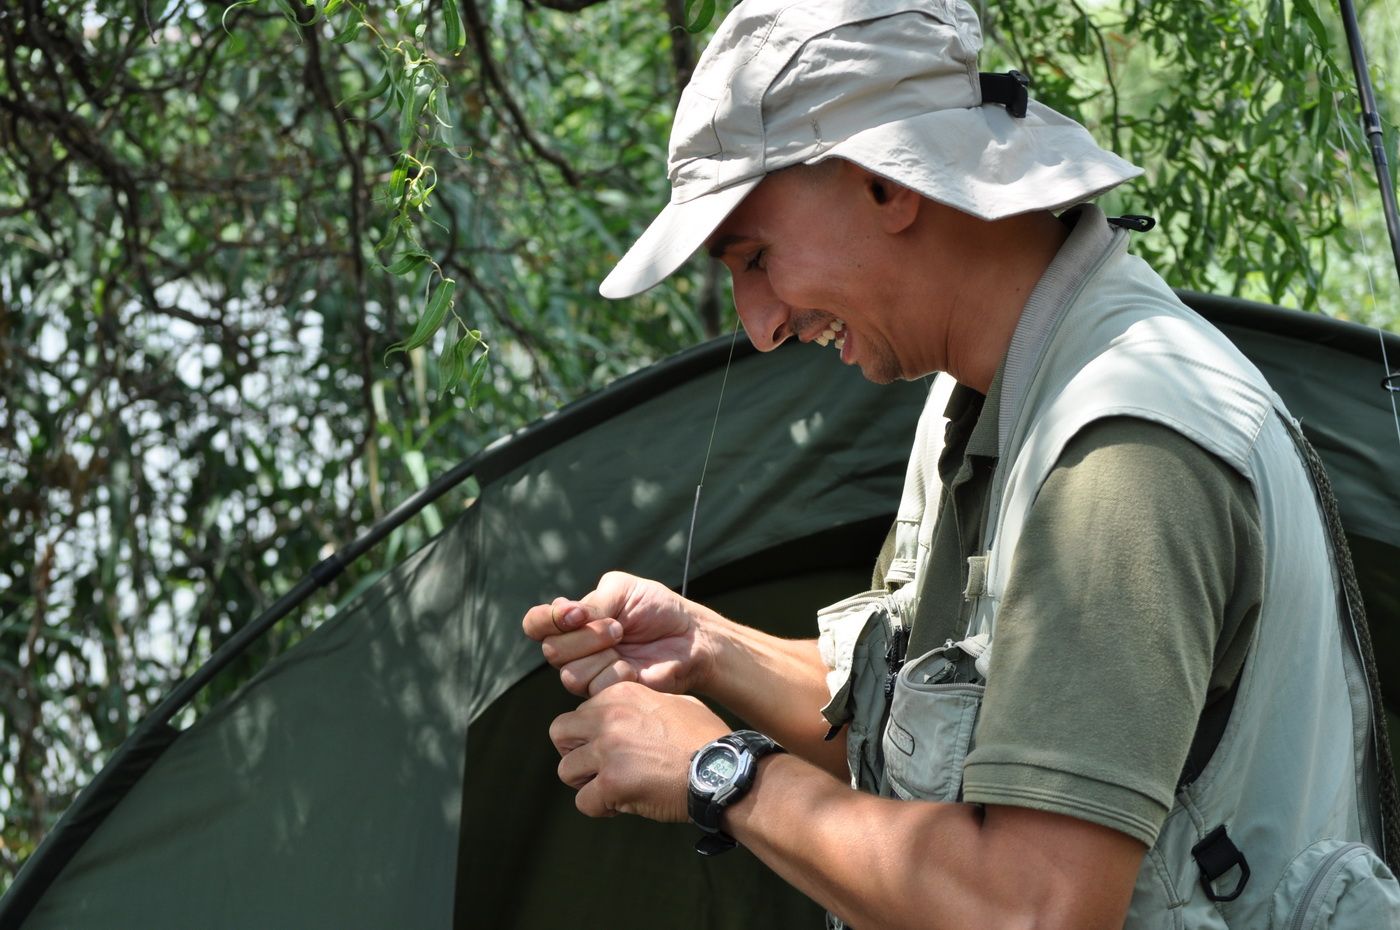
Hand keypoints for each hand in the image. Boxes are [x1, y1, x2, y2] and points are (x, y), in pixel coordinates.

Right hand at [521, 571, 712, 696]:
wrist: (690, 636)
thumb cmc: (657, 609)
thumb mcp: (623, 590)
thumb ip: (591, 602)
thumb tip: (568, 615)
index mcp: (573, 620)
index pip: (535, 623)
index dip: (548, 620)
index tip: (578, 614)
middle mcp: (575, 649)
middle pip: (552, 651)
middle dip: (586, 636)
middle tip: (618, 628)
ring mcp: (590, 674)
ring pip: (570, 674)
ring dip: (602, 655)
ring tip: (627, 645)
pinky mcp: (607, 696)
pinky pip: (596, 689)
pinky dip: (618, 674)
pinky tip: (635, 668)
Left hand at [549, 681, 728, 821]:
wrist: (723, 770)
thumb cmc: (705, 740)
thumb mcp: (674, 704)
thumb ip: (643, 705)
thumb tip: (625, 715)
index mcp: (621, 694)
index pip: (580, 712)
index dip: (591, 734)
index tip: (610, 748)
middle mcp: (609, 717)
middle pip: (559, 733)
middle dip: (574, 752)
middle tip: (595, 768)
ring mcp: (608, 750)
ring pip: (566, 770)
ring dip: (586, 783)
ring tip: (612, 789)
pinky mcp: (611, 782)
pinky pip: (584, 802)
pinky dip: (601, 809)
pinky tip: (624, 805)